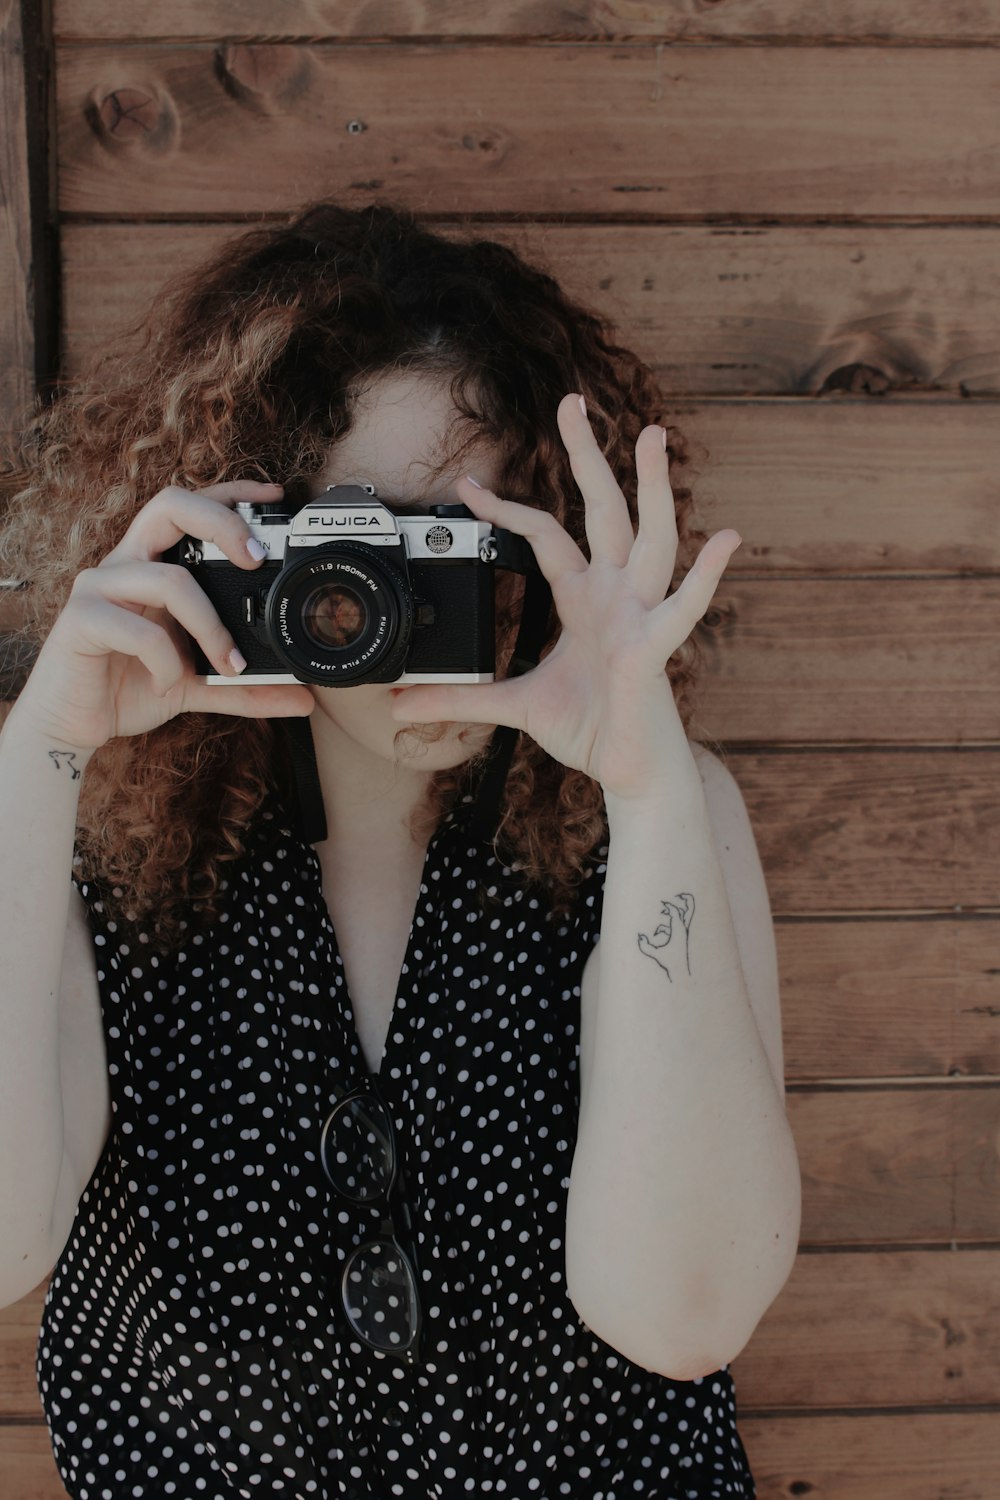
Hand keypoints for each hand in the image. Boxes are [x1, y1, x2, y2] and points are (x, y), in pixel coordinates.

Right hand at [16, 481, 313, 751]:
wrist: (73, 724)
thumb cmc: (129, 687)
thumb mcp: (198, 684)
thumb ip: (247, 687)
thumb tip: (304, 699)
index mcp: (151, 564)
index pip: (189, 507)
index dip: (231, 494)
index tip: (275, 496)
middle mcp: (125, 564)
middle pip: (170, 506)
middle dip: (222, 522)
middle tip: (257, 559)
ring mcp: (99, 588)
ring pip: (168, 579)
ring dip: (210, 626)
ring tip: (228, 663)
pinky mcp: (81, 620)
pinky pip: (139, 631)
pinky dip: (167, 662)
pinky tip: (168, 682)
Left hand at [390, 394, 738, 799]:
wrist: (626, 771)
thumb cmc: (587, 729)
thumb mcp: (511, 706)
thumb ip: (458, 699)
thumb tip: (399, 704)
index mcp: (584, 598)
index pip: (544, 533)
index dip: (507, 506)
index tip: (468, 483)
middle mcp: (616, 594)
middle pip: (604, 511)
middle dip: (588, 457)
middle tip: (572, 402)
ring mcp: (639, 616)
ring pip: (651, 538)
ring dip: (653, 488)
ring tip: (653, 437)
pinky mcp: (654, 650)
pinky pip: (684, 608)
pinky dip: (707, 577)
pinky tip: (728, 540)